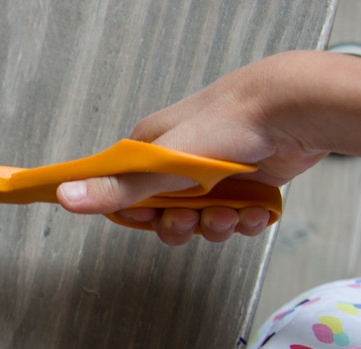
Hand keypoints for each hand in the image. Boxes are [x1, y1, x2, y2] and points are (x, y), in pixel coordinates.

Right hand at [57, 51, 360, 243]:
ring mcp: (215, 174)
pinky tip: (253, 211)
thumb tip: (65, 197)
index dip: (136, 213)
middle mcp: (181, 162)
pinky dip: (244, 221)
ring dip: (215, 226)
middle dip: (179, 224)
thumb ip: (116, 188)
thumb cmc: (228, 121)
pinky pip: (236, 218)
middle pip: (164, 214)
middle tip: (191, 217)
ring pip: (202, 220)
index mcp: (152, 149)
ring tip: (229, 212)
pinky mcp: (246, 183)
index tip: (148, 215)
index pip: (125, 193)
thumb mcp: (162, 163)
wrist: (294, 111)